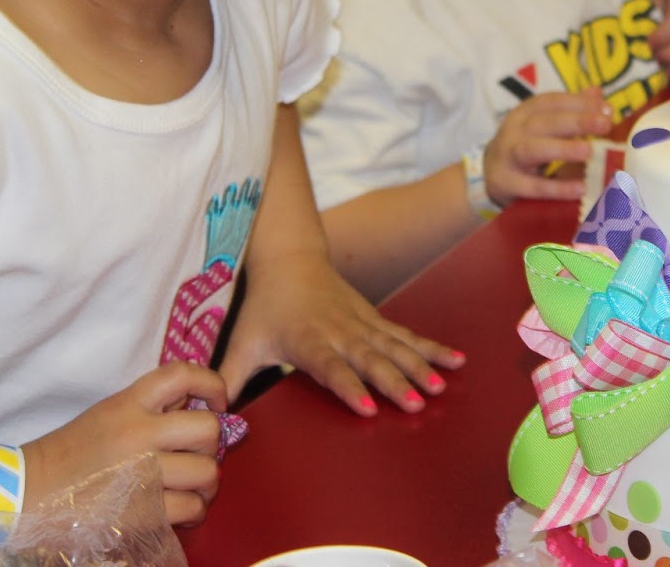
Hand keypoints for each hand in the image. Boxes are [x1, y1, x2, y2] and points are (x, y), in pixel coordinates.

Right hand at [21, 361, 225, 526]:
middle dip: (213, 445)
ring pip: (207, 472)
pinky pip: (192, 507)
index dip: (212, 384)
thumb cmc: (68, 454)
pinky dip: (194, 511)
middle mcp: (138, 433)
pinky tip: (182, 510)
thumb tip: (196, 407)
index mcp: (127, 403)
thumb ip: (148, 409)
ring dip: (207, 484)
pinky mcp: (142, 512)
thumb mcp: (108, 415)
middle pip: (208, 429)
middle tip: (199, 456)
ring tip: (194, 489)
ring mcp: (142, 473)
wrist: (25, 492)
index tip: (218, 402)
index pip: (182, 374)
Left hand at [219, 251, 464, 417]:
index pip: (330, 366)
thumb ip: (228, 377)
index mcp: (307, 340)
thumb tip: (212, 411)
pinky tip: (457, 359)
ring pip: (394, 346)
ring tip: (442, 386)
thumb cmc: (266, 307)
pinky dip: (432, 347)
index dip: (349, 386)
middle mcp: (339, 332)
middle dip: (394, 380)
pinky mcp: (376, 318)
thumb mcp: (243, 341)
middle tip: (417, 403)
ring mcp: (362, 323)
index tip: (368, 407)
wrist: (289, 258)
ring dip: (420, 365)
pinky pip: (407, 335)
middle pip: (370, 358)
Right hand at [485, 88, 611, 205]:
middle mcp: (515, 130)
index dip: (579, 103)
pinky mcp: (507, 183)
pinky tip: (580, 188)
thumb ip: (570, 110)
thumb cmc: (525, 146)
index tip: (607, 110)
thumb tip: (598, 94)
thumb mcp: (544, 125)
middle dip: (576, 122)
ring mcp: (508, 156)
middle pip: (545, 122)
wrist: (488, 175)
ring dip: (562, 149)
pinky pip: (533, 186)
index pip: (552, 102)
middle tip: (605, 124)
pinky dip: (557, 187)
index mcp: (526, 112)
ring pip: (533, 150)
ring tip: (588, 151)